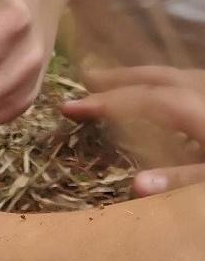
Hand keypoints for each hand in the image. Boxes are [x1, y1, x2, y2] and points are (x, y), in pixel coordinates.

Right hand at [63, 66, 204, 195]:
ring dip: (142, 77)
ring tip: (118, 81)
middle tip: (86, 79)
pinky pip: (189, 82)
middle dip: (119, 78)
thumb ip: (180, 178)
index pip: (141, 99)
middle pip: (156, 78)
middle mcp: (201, 91)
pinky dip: (167, 84)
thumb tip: (135, 185)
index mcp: (195, 109)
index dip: (103, 102)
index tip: (68, 108)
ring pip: (174, 75)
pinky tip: (166, 96)